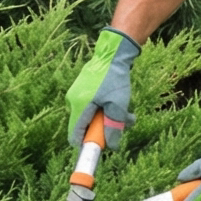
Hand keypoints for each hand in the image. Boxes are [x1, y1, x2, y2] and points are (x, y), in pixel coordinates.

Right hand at [66, 28, 138, 147]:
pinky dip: (105, 109)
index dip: (87, 145)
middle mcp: (73, 101)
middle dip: (104, 130)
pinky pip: (92, 106)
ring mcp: (76, 94)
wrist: (112, 53)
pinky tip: (119, 103)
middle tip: (123, 125)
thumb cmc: (115, 79)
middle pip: (85, 127)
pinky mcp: (82, 89)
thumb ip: (113, 127)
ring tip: (128, 115)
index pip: (75, 137)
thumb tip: (112, 146)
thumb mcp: (118, 106)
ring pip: (91, 116)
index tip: (101, 147)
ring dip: (108, 119)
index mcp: (78, 107)